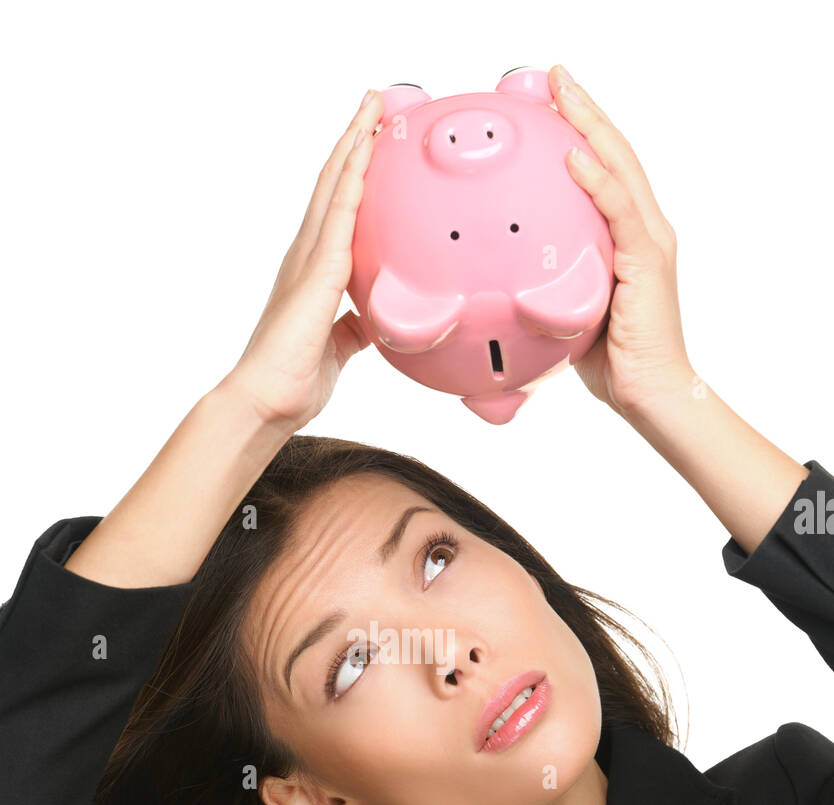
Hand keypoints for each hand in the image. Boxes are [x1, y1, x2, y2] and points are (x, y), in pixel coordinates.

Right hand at [221, 89, 383, 433]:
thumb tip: (371, 321)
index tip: (370, 137)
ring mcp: (307, 260)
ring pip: (334, 188)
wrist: (264, 401)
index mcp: (310, 271)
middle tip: (374, 100)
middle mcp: (305, 256)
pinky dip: (353, 182)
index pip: (336, 209)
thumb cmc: (292, 381)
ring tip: (373, 107)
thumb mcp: (337, 348)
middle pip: (332, 183)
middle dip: (353, 140)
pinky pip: (339, 218)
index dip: (352, 170)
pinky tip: (366, 155)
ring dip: (354, 145)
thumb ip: (353, 327)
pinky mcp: (315, 274)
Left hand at [548, 65, 693, 416]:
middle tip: (554, 75)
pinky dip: (598, 180)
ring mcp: (649, 241)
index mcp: (626, 237)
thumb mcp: (567, 317)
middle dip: (584, 110)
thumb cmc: (608, 365)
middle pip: (614, 154)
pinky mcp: (648, 260)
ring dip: (590, 125)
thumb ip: (542, 293)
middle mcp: (644, 229)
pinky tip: (574, 154)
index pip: (603, 171)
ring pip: (620, 168)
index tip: (550, 101)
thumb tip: (490, 295)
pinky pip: (620, 211)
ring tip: (563, 91)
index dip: (580, 132)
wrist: (649, 395)